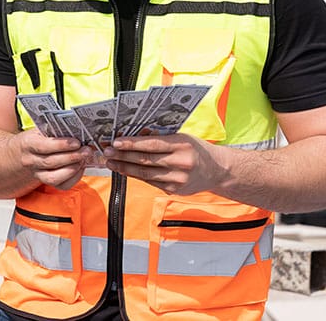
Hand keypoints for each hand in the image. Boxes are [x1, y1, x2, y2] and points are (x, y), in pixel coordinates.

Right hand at [15, 128, 94, 189]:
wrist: (21, 154)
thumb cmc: (36, 139)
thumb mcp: (39, 130)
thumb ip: (54, 130)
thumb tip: (75, 129)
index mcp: (28, 144)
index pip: (43, 146)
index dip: (61, 145)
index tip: (76, 142)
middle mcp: (30, 161)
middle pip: (51, 162)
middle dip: (72, 156)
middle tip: (87, 150)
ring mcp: (37, 174)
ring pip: (55, 177)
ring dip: (73, 169)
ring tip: (84, 159)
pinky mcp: (46, 183)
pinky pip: (62, 185)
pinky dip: (74, 177)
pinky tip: (80, 167)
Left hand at [103, 133, 225, 194]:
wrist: (218, 171)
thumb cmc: (196, 149)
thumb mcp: (182, 137)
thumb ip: (161, 137)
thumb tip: (134, 135)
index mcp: (182, 145)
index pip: (152, 144)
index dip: (132, 143)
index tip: (116, 141)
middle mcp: (180, 163)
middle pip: (145, 160)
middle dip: (123, 155)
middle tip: (107, 151)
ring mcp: (177, 179)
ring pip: (145, 173)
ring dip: (125, 167)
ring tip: (111, 162)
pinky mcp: (174, 190)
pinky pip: (150, 181)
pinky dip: (135, 175)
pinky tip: (124, 170)